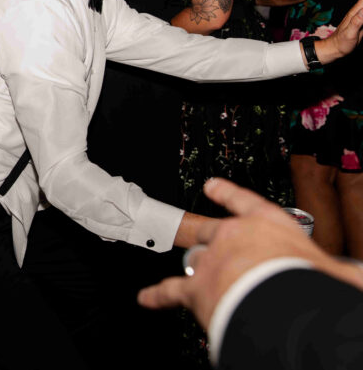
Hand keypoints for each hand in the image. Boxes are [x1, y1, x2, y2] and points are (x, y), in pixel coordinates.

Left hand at [137, 178, 359, 329]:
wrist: (280, 303)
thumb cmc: (309, 280)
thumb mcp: (338, 271)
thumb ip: (341, 270)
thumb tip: (356, 277)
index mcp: (268, 224)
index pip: (245, 202)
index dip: (226, 194)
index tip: (212, 185)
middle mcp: (233, 236)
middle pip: (213, 232)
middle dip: (212, 240)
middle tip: (213, 246)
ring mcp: (211, 260)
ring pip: (194, 260)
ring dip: (198, 269)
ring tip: (197, 277)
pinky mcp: (194, 287)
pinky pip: (170, 290)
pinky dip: (157, 295)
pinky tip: (147, 298)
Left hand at [316, 0, 362, 62]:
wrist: (335, 49)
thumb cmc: (341, 43)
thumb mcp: (350, 33)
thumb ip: (357, 21)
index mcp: (355, 13)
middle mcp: (358, 13)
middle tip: (361, 21)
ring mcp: (360, 18)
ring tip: (361, 24)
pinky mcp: (361, 24)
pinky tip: (362, 18)